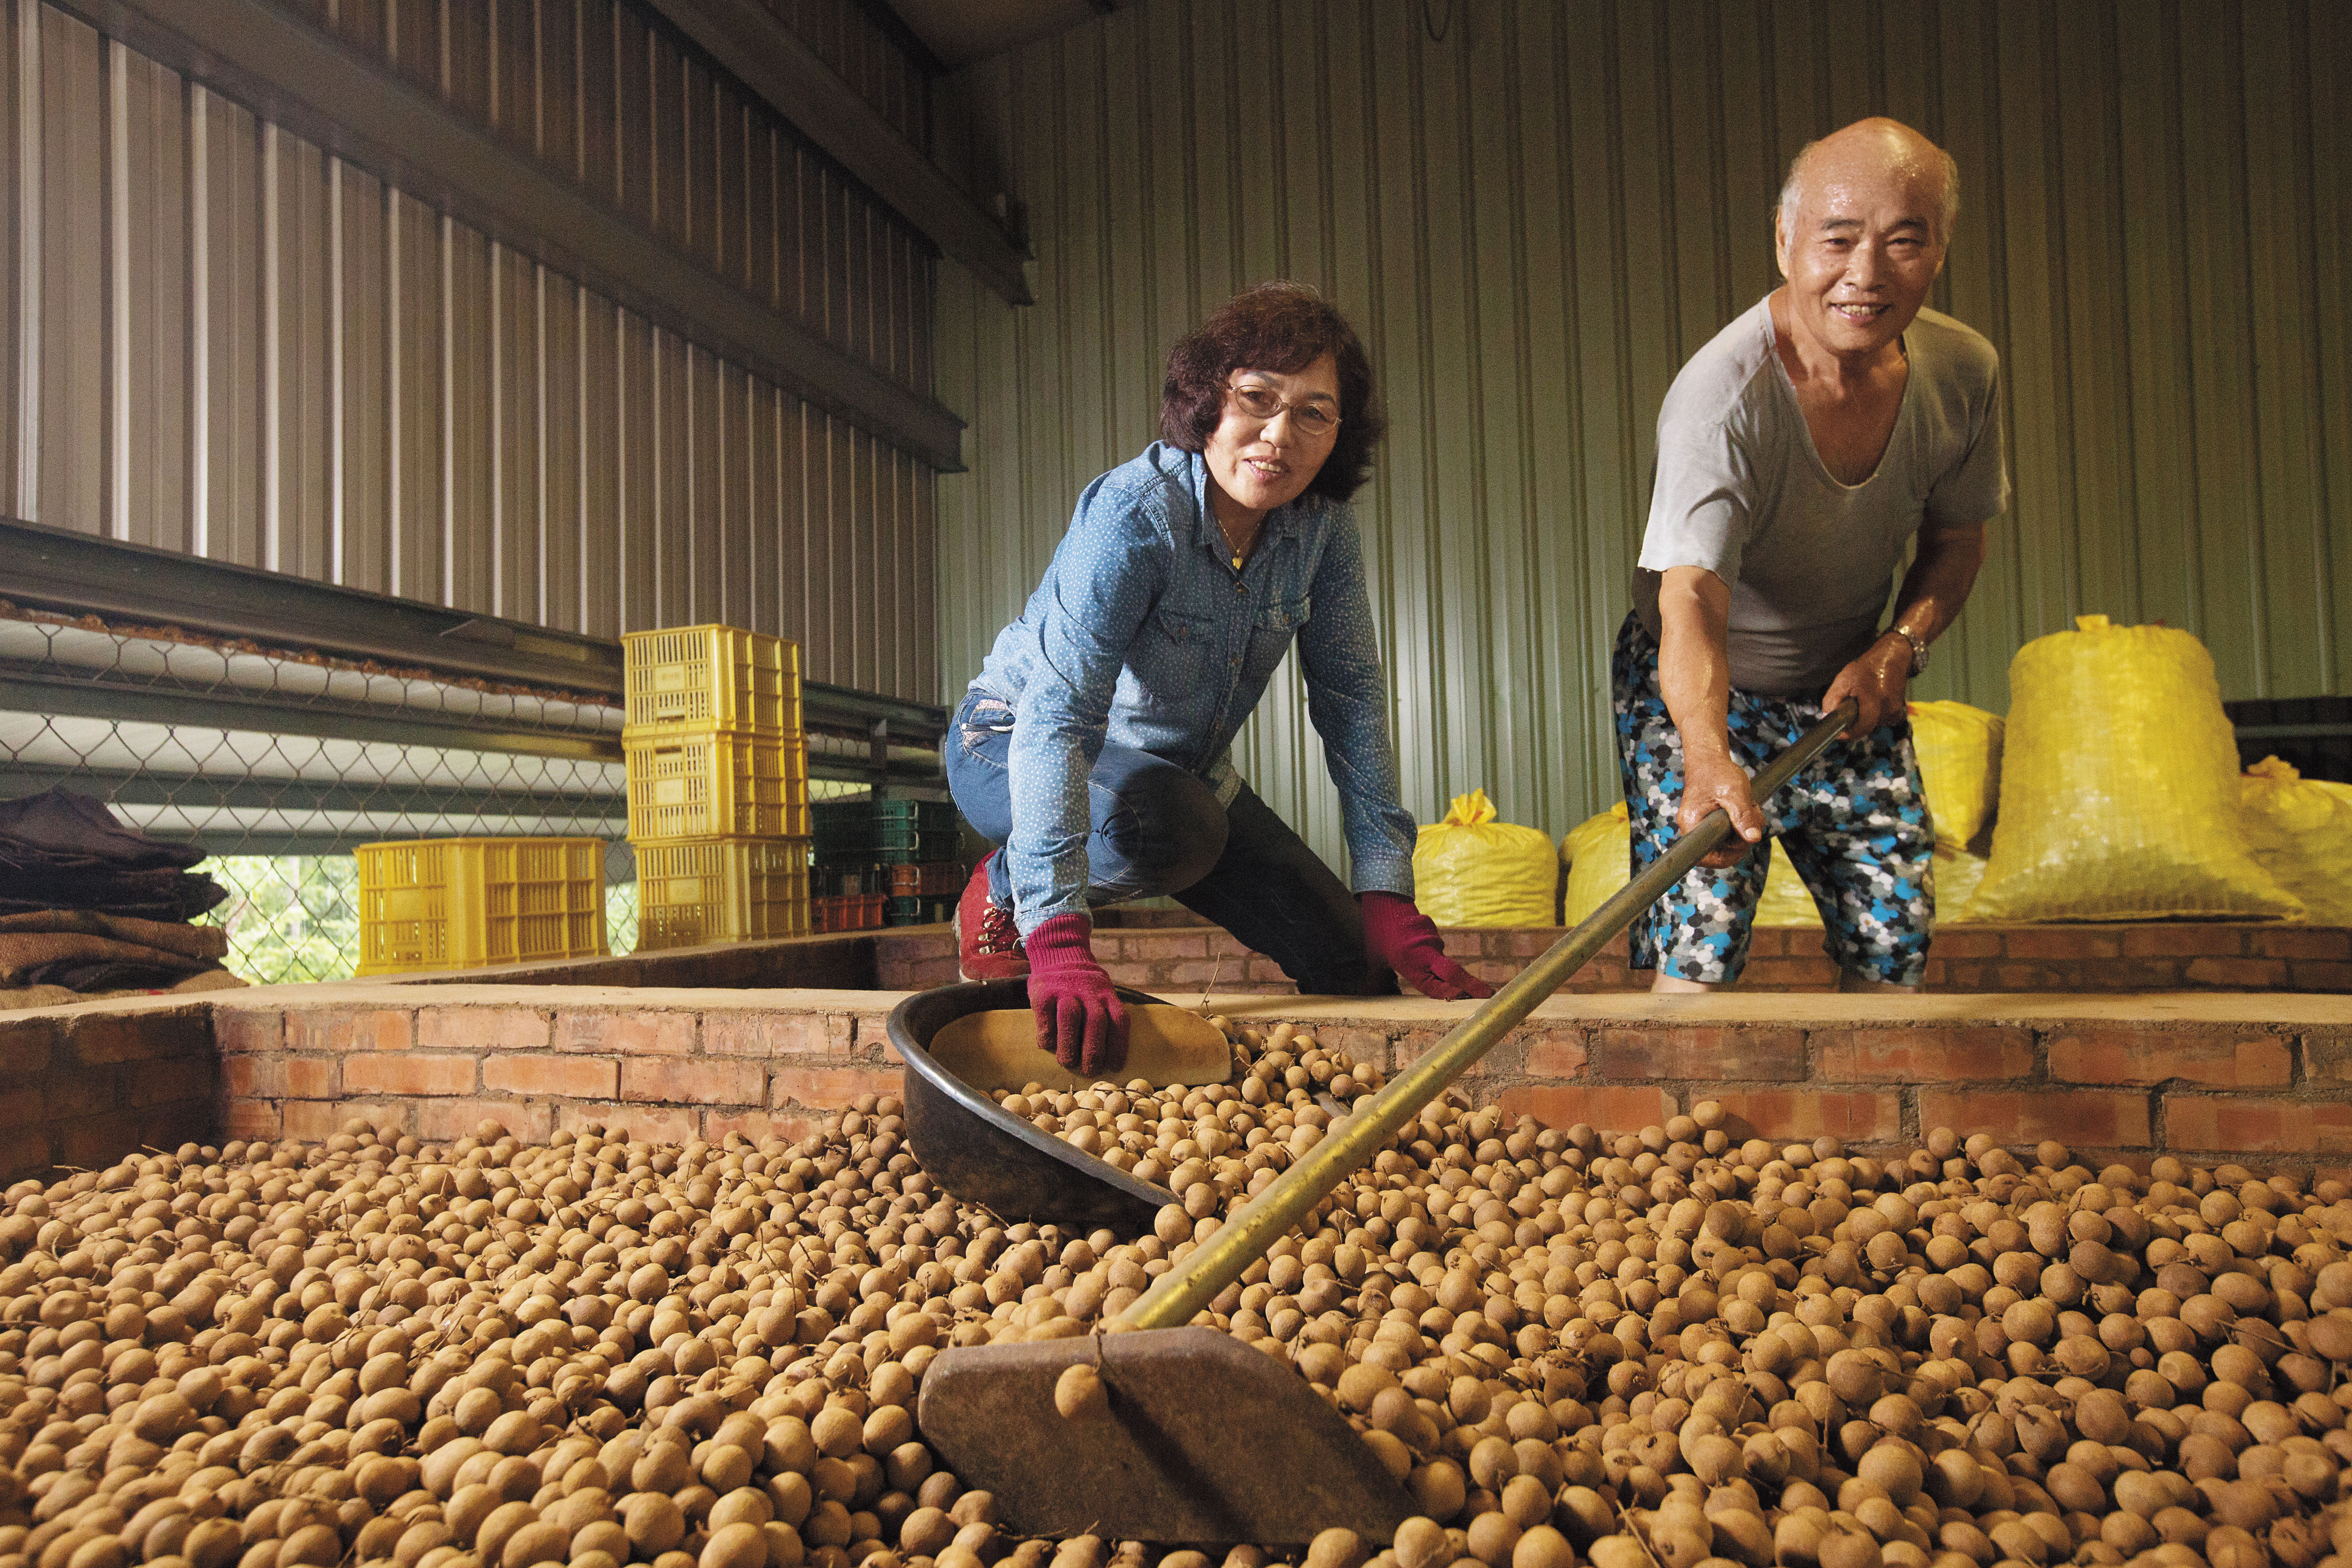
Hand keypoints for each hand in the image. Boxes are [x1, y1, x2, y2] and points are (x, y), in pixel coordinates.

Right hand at [1023, 914, 1127, 1074]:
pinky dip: (1047, 1033)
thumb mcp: (1101, 991)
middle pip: (1096, 1021)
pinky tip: (1047, 1045)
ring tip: (1067, 1063)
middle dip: (1094, 1050)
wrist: (1059, 952)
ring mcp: (1065, 989)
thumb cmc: (1083, 984)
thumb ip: (1105, 1013)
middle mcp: (1089, 990)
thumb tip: (1107, 1055)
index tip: (1115, 1066)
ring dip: (1069, 1044)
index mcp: (1106, 993)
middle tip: (1090, 1071)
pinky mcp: (1044, 991)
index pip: (1118, 1020)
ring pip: (1070, 1018)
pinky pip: (1045, 1015)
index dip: (1118, 1045)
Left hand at [1360, 892, 1495, 1000]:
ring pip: (1445, 963)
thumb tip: (1370, 994)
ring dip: (1450, 975)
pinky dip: (1438, 961)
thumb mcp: (1373, 959)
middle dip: (1471, 985)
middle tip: (1487, 995)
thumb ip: (1377, 980)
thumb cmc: (1375, 933)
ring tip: (1461, 981)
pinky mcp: (1434, 933)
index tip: (1461, 998)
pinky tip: (1433, 961)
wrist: (1384, 902)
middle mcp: (1427, 952)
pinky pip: (1438, 951)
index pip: (1434, 985)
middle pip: (1453, 972)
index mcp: (1411, 961)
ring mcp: (1434, 941)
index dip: (1447, 994)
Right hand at [1679, 750, 1766, 868]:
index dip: (1728, 856)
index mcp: (1691, 823)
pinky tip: (1745, 809)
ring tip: (1750, 809)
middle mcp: (1692, 828)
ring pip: (1726, 843)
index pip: (1706, 858)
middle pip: (1718, 852)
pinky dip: (1740, 825)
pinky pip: (1726, 834)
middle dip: (1741, 840)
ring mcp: (1700, 825)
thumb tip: (1754, 838)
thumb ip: (1743, 816)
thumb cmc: (1718, 771)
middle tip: (1753, 819)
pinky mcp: (1708, 822)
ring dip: (1743, 831)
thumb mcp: (1735, 792)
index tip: (1744, 839)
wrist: (1709, 758)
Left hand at [1820, 635, 1910, 738]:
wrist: (1892, 658)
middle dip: (1855, 721)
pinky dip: (1874, 715)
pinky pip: (1881, 721)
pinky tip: (1873, 700)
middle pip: (1865, 727)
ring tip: (1864, 697)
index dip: (1848, 733)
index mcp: (1874, 700)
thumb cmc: (1866, 668)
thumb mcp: (1843, 680)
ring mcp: (1895, 711)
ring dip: (1864, 716)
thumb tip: (1826, 718)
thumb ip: (1832, 700)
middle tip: (1851, 705)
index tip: (1838, 733)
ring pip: (1873, 724)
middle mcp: (1888, 708)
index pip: (1862, 728)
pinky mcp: (1898, 713)